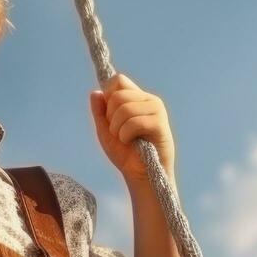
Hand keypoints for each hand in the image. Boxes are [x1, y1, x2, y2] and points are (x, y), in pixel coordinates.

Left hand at [88, 72, 175, 187]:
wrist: (141, 176)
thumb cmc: (126, 155)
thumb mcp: (106, 132)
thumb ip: (99, 112)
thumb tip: (96, 92)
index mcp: (136, 98)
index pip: (118, 80)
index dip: (107, 96)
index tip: (110, 117)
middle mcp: (148, 100)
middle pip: (117, 95)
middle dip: (110, 118)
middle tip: (119, 132)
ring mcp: (156, 110)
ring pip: (124, 108)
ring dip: (117, 129)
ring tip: (126, 139)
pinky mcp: (160, 123)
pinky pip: (134, 122)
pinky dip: (125, 135)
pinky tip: (132, 143)